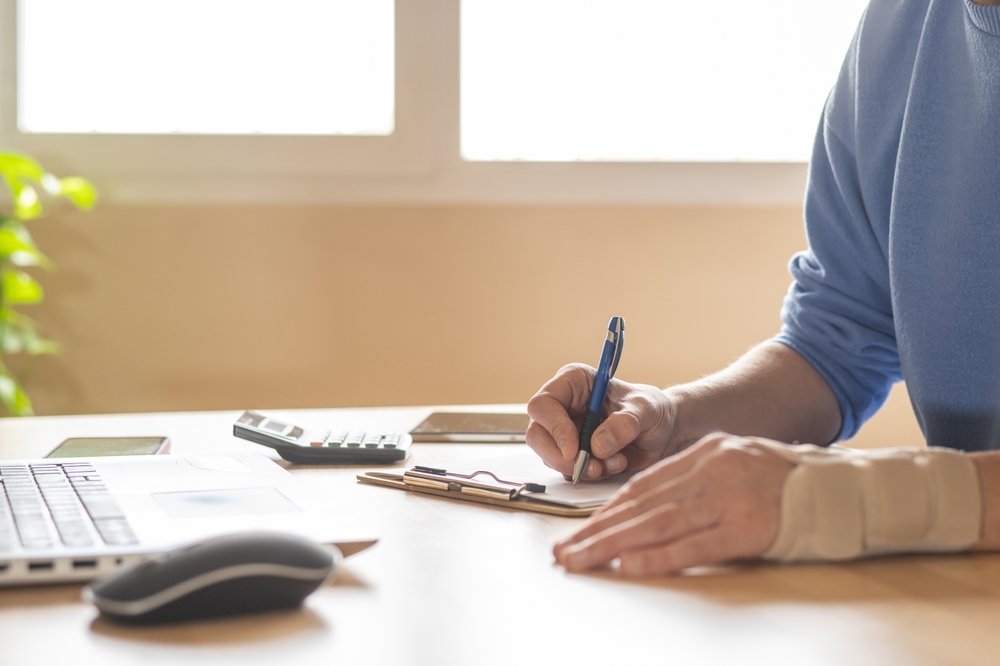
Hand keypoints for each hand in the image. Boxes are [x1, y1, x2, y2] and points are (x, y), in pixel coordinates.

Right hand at [526, 363, 676, 479]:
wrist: (665, 433)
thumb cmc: (653, 410)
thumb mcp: (646, 409)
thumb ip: (625, 422)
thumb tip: (599, 443)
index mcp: (573, 383)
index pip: (543, 404)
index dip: (554, 428)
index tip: (574, 449)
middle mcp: (563, 407)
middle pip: (537, 435)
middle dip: (561, 456)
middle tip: (589, 466)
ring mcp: (565, 432)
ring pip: (550, 457)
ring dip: (581, 467)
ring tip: (614, 461)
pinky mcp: (572, 454)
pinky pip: (567, 470)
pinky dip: (589, 474)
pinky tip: (613, 465)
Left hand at [553, 433, 793, 574]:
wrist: (845, 489)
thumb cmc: (787, 482)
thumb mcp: (736, 465)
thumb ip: (696, 481)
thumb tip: (648, 509)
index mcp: (707, 453)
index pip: (645, 485)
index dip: (609, 509)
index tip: (580, 530)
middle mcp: (712, 471)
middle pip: (642, 505)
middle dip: (597, 531)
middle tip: (563, 552)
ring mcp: (729, 498)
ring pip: (657, 524)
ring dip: (612, 546)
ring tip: (580, 561)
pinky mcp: (749, 528)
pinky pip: (694, 545)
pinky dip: (657, 556)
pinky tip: (629, 565)